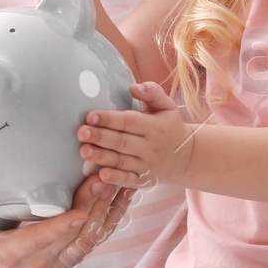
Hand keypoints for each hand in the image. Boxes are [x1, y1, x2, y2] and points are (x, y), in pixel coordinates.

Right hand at [0, 174, 132, 267]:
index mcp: (13, 255)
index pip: (40, 241)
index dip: (61, 228)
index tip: (78, 211)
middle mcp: (41, 261)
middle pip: (74, 235)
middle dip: (92, 207)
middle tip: (106, 175)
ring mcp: (59, 260)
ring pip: (91, 237)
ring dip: (108, 209)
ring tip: (122, 177)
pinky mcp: (71, 256)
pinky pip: (98, 237)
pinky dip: (113, 216)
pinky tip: (126, 192)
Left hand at [78, 81, 193, 188]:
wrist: (186, 157)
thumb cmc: (169, 126)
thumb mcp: (167, 106)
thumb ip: (152, 93)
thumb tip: (133, 87)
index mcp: (154, 127)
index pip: (129, 122)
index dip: (109, 119)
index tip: (91, 116)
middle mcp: (150, 147)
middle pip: (121, 142)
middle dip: (100, 137)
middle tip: (81, 132)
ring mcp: (146, 165)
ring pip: (121, 161)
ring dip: (101, 157)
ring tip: (83, 151)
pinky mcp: (143, 180)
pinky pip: (128, 180)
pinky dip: (115, 179)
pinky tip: (100, 175)